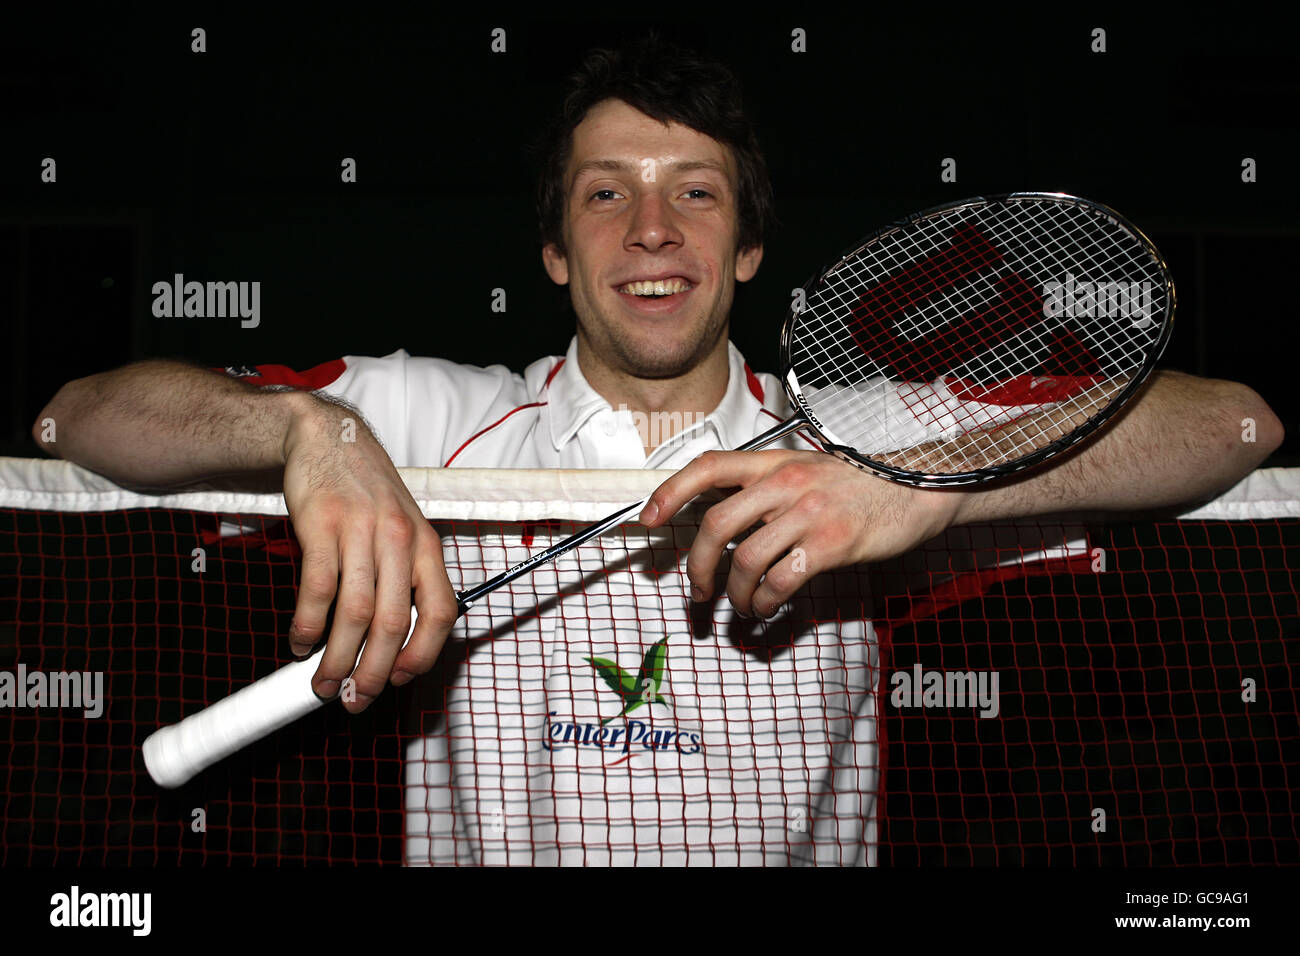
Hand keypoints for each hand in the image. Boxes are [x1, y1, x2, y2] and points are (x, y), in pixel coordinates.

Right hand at [280, 394, 458, 711]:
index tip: (401, 678)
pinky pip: (317, 588)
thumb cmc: (367, 491)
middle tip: (356, 698)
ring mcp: (361, 531)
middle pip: (394, 622)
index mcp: (427, 545)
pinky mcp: (321, 525)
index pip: (441, 611)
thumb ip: (405, 576)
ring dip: (338, 657)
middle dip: (375, 672)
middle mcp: (399, 540)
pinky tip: (300, 642)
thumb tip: (396, 641)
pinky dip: (307, 624)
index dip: (424, 653)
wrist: (329, 437)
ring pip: (355, 613)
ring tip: (325, 682)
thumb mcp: (402, 528)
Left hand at [640, 450, 961, 618]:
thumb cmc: (859, 486)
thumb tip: (721, 521)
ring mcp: (809, 513)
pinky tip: (770, 608)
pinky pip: (781, 581)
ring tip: (743, 606)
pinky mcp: (832, 544)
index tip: (649, 519)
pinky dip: (766, 602)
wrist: (917, 490)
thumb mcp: (807, 471)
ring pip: (745, 561)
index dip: (671, 492)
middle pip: (716, 525)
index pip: (708, 467)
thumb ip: (766, 489)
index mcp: (773, 463)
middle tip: (697, 590)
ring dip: (735, 594)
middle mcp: (786, 483)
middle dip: (696, 566)